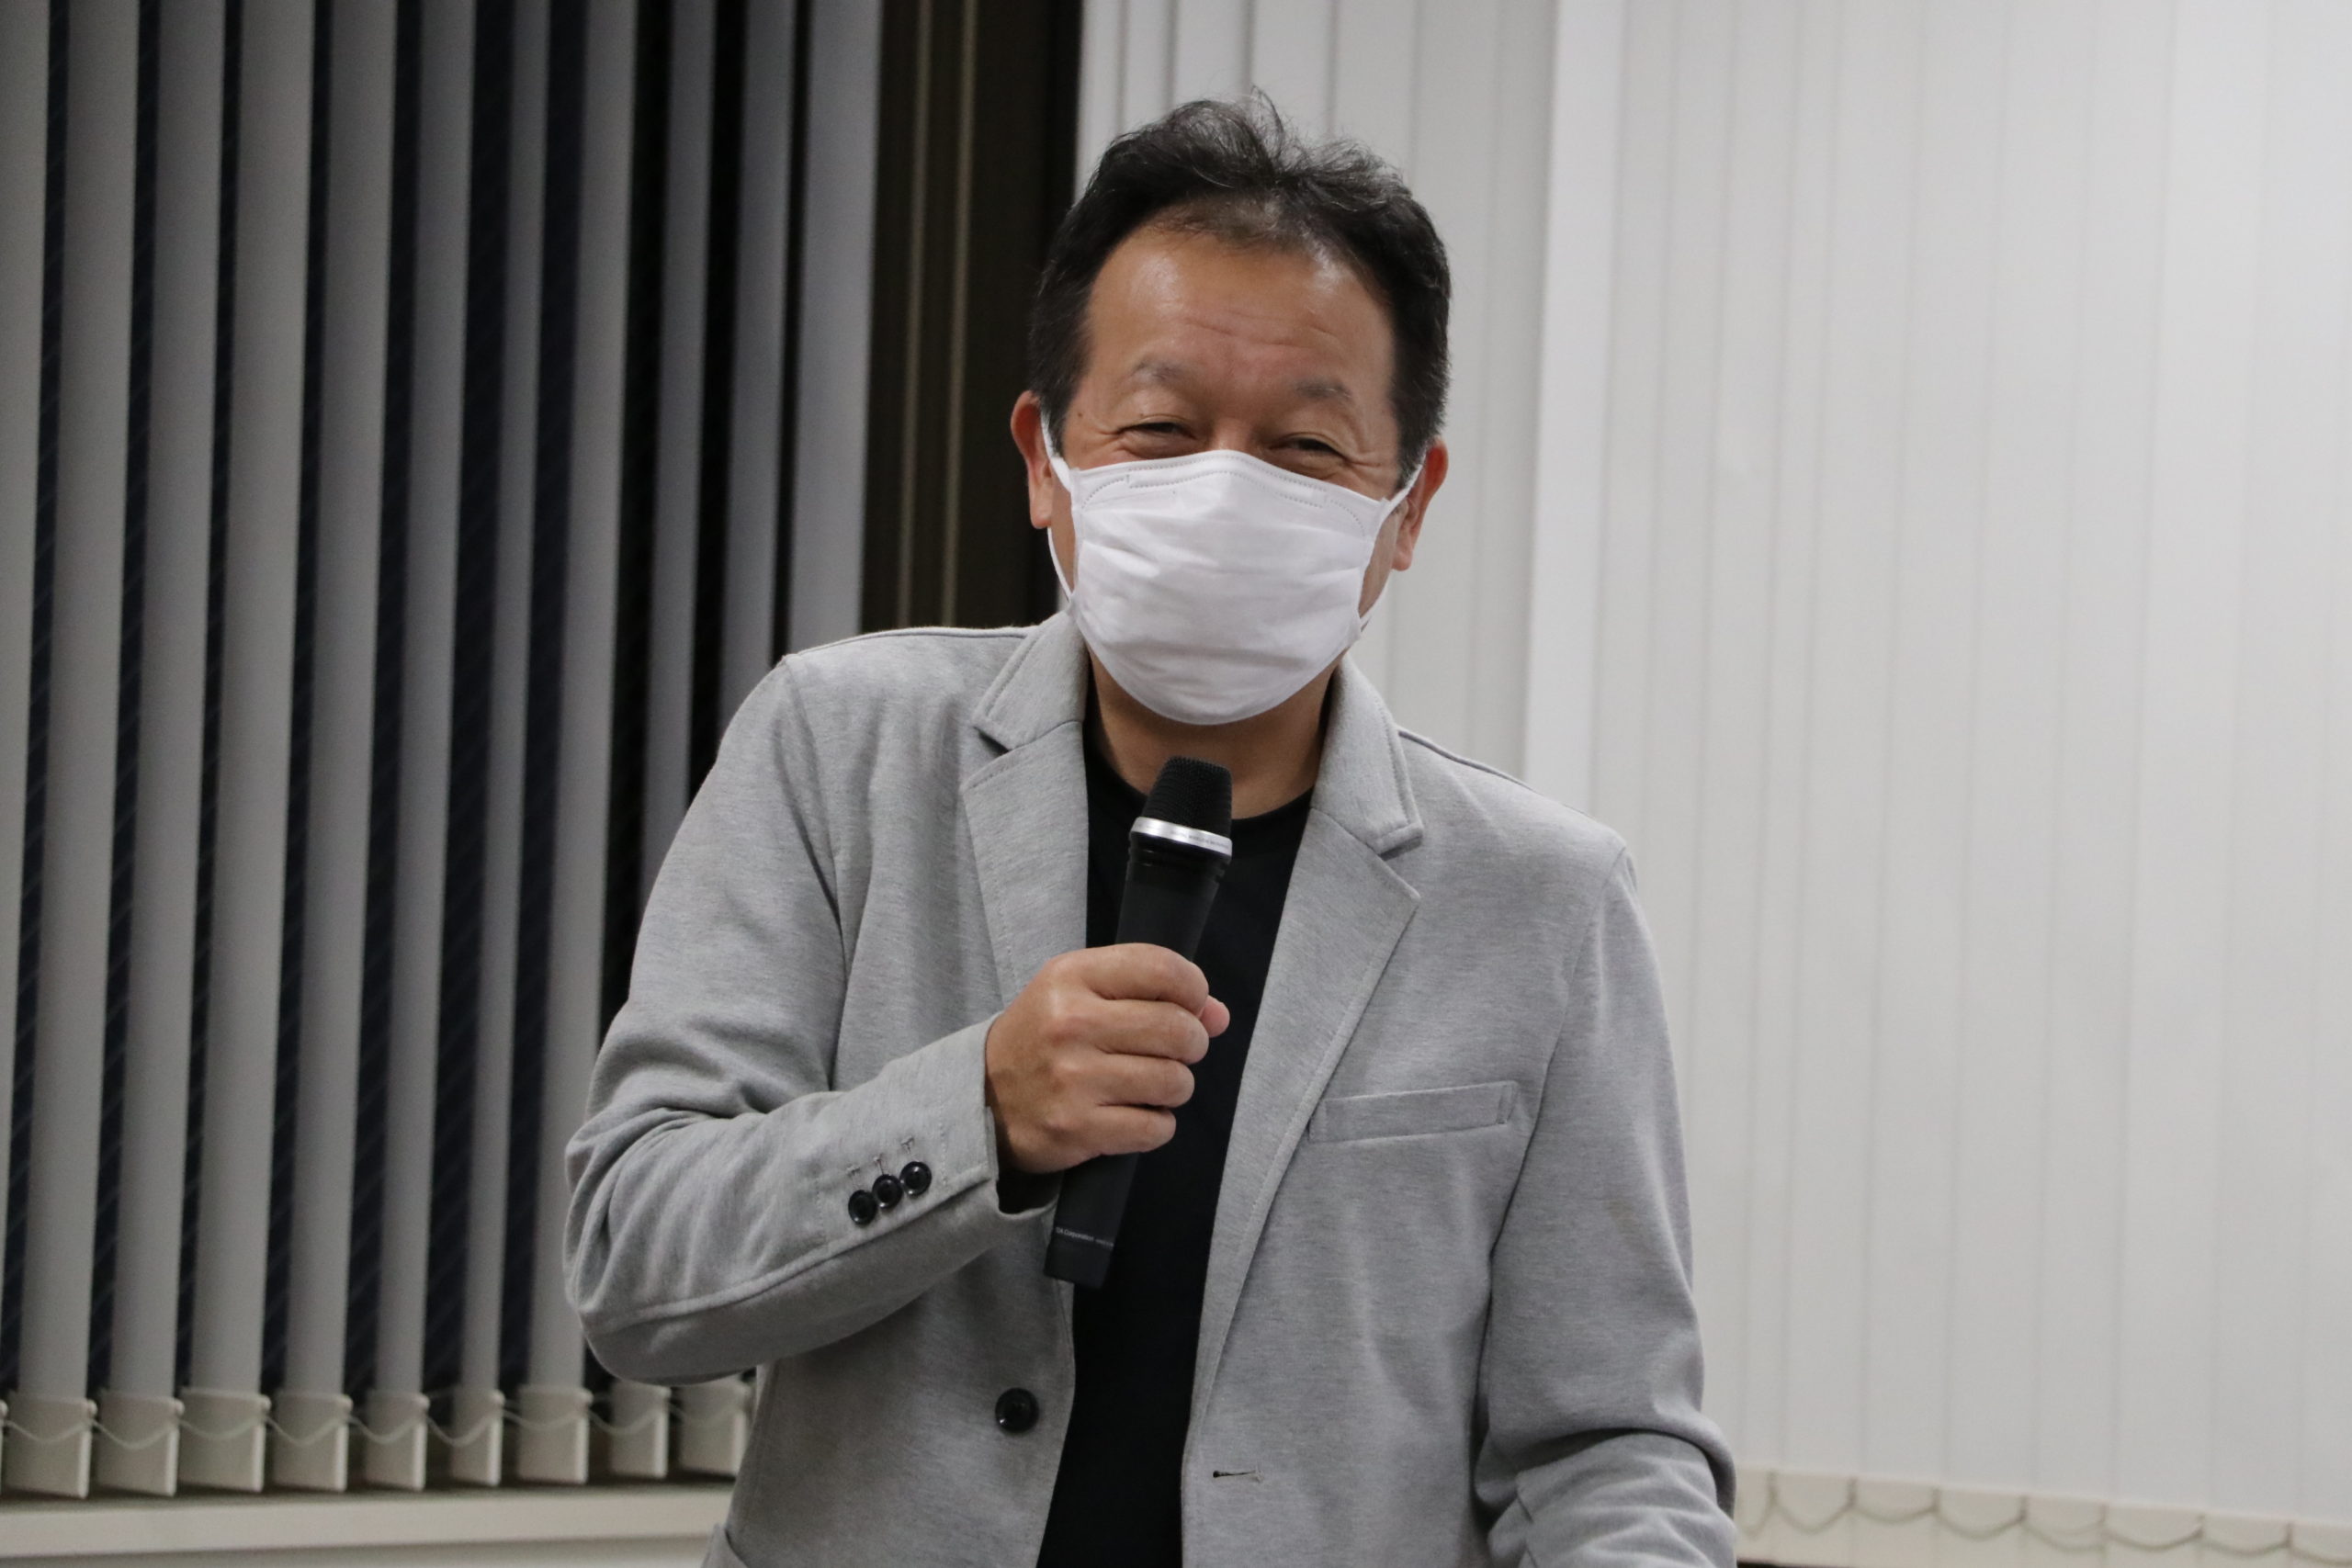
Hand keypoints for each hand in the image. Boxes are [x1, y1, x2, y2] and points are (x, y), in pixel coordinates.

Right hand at [983, 945, 1230, 1174]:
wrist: (982, 1098)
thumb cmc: (1045, 1037)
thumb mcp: (1083, 994)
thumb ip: (1153, 993)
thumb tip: (1219, 1016)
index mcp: (1072, 977)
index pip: (1163, 969)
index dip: (1194, 988)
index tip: (1190, 1005)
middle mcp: (1071, 1023)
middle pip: (1179, 1029)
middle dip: (1191, 1043)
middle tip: (1171, 1051)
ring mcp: (1073, 1079)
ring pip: (1175, 1081)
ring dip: (1175, 1087)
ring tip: (1149, 1084)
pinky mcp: (1077, 1129)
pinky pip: (1157, 1127)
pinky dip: (1156, 1125)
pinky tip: (1133, 1114)